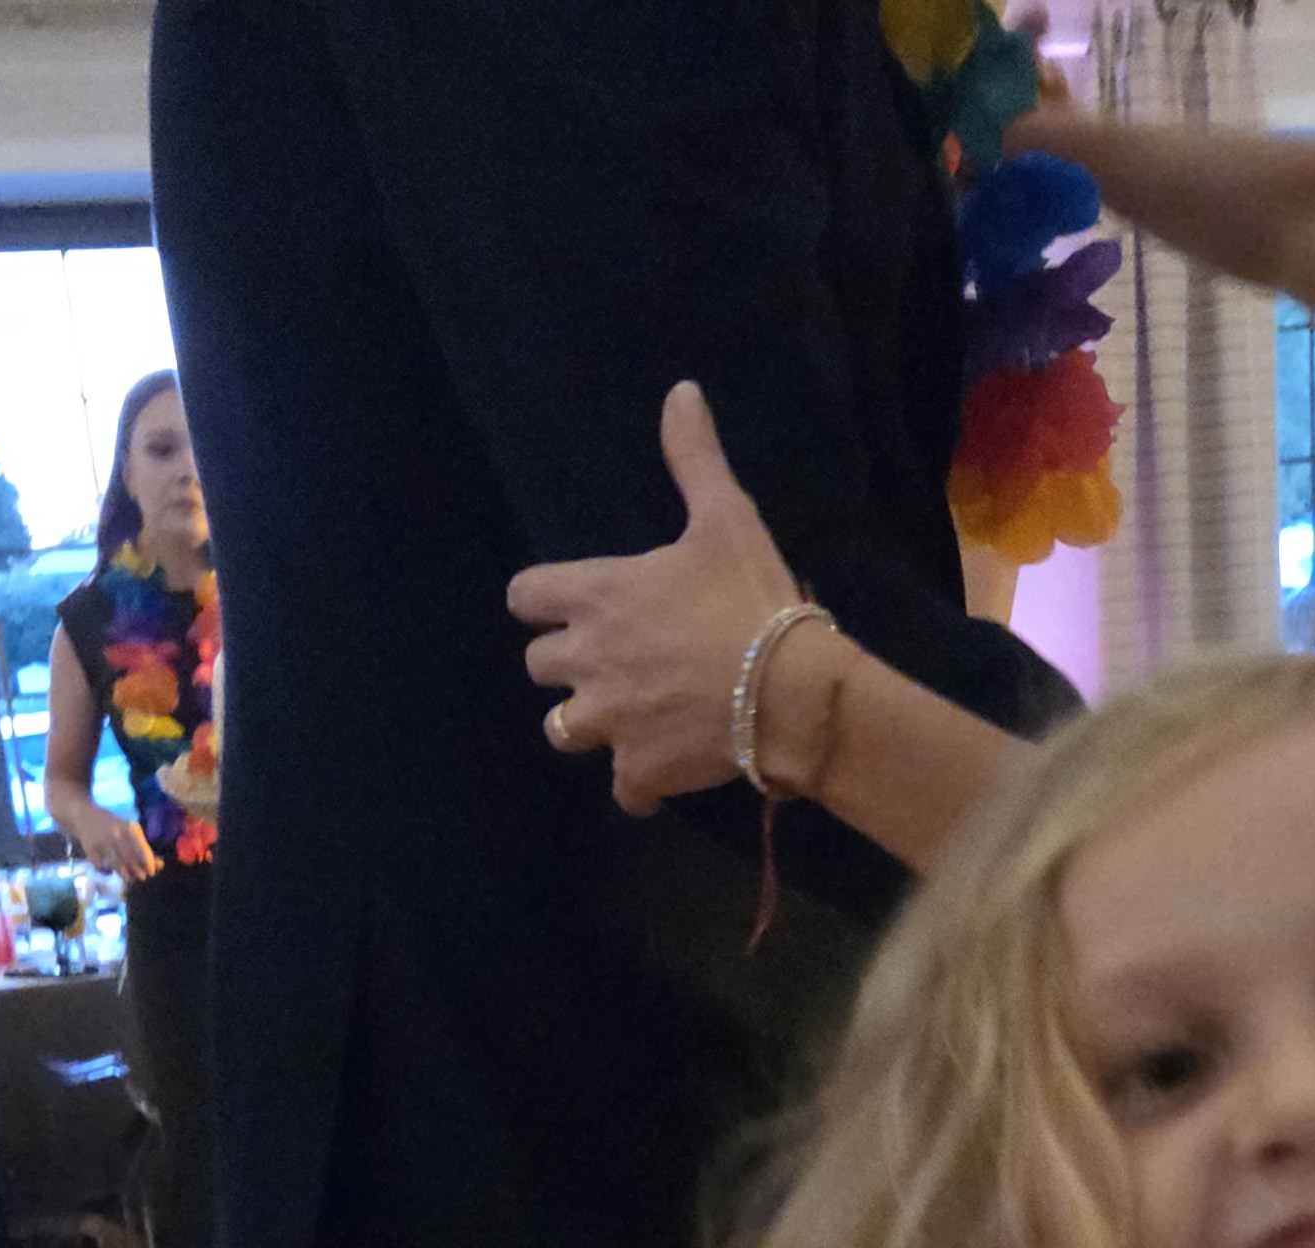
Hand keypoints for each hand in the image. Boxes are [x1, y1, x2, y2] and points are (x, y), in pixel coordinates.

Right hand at [96, 813, 162, 885]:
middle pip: (131, 861)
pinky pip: (102, 867)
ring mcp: (102, 842)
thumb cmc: (113, 826)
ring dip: (125, 876)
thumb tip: (161, 866)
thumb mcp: (130, 832)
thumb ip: (145, 849)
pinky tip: (110, 870)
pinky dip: (107, 872)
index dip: (149, 865)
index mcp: (130, 829)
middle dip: (138, 873)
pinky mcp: (89, 849)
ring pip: (117, 867)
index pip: (143, 852)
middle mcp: (117, 834)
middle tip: (140, 877)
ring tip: (129, 877)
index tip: (151, 873)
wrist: (83, 815)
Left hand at [509, 382, 807, 814]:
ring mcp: (607, 722)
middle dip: (571, 664)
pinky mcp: (637, 771)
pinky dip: (639, 782)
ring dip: (590, 723)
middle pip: (538, 666)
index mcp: (596, 596)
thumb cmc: (751, 599)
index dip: (544, 602)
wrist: (791, 691)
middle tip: (620, 660)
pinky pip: (621, 787)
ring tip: (633, 715)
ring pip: (562, 729)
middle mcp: (586, 661)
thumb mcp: (725, 518)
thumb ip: (693, 458)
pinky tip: (666, 768)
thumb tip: (681, 392)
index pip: (523, 597)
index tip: (575, 607)